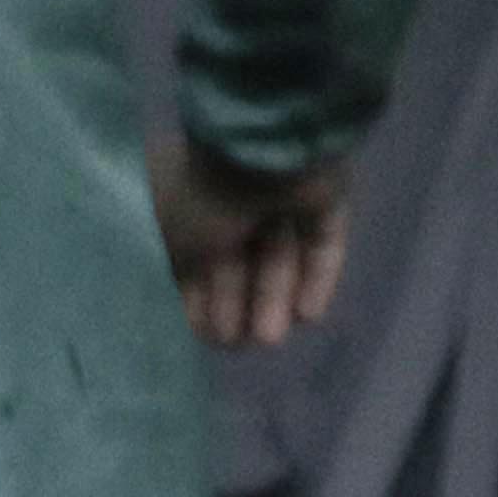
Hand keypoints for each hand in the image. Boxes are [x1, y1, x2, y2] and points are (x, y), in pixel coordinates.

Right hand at [150, 132, 354, 352]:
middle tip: (240, 344)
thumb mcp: (174, 247)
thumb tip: (190, 319)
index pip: (193, 259)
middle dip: (238, 304)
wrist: (262, 152)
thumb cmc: (203, 199)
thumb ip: (184, 284)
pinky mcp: (323, 194)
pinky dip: (317, 277)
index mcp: (188, 199)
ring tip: (273, 338)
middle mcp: (233, 197)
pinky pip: (321, 242)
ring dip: (275, 298)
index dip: (198, 301)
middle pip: (238, 263)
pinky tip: (311, 315)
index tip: (202, 336)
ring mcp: (279, 193)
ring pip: (279, 257)